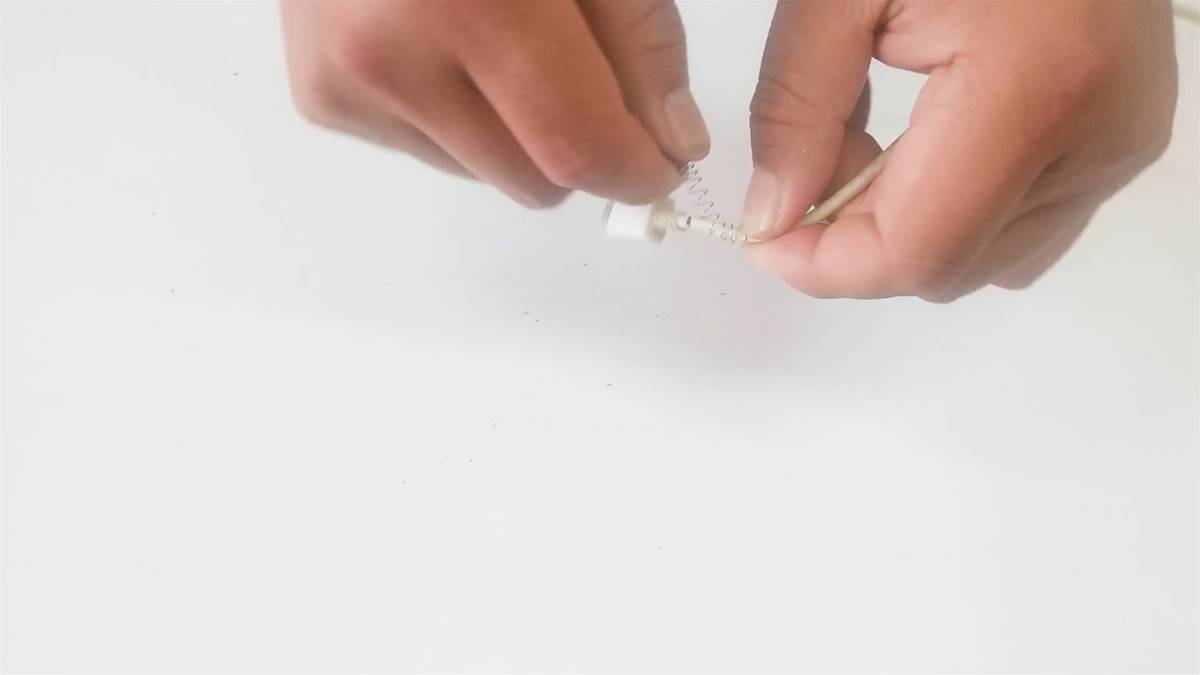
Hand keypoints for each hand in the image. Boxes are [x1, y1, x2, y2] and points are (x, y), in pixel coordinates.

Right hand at [281, 0, 709, 206]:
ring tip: (489, 29)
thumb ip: (640, 37)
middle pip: (531, 182)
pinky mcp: (320, 98)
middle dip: (574, 145)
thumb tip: (675, 145)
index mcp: (467, 4)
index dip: (635, 172)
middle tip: (577, 66)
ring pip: (481, 174)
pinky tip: (437, 35)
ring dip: (510, 129)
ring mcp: (344, 83)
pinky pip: (428, 150)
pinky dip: (454, 114)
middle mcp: (388, 57)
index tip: (663, 163)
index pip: (573, 148)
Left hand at [741, 0, 1177, 300]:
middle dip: (855, 238)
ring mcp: (1119, 144)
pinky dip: (952, 208)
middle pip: (947, 267)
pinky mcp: (1123, 140)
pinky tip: (923, 139)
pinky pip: (1021, 226)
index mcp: (1034, 86)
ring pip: (984, 260)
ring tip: (869, 136)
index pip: (918, 252)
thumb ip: (796, 103)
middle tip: (810, 157)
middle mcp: (1099, 138)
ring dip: (903, 226)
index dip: (824, 268)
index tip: (763, 237)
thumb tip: (771, 217)